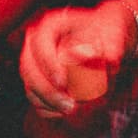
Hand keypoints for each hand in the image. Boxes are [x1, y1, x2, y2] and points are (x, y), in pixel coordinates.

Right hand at [16, 0, 137, 121]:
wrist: (107, 40)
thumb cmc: (108, 34)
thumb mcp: (110, 35)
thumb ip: (99, 45)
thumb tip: (80, 56)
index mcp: (52, 24)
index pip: (40, 44)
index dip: (48, 65)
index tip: (63, 83)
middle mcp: (38, 41)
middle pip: (28, 68)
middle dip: (46, 91)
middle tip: (69, 105)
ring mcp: (35, 61)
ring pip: (29, 86)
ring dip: (47, 103)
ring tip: (70, 110)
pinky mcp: (38, 79)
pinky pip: (35, 97)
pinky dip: (46, 108)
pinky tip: (63, 112)